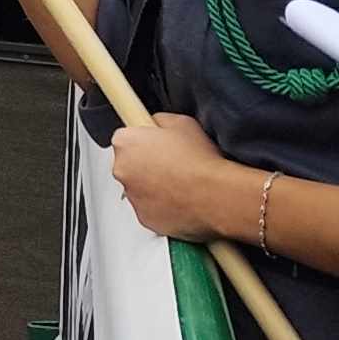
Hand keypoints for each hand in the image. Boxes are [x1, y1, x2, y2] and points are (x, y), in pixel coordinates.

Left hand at [108, 112, 244, 241]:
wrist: (216, 195)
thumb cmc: (201, 161)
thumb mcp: (182, 122)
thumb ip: (160, 120)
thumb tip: (155, 123)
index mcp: (126, 143)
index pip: (125, 138)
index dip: (143, 141)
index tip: (153, 145)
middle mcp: (122, 170)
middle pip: (129, 165)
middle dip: (146, 165)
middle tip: (172, 165)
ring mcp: (132, 196)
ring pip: (139, 189)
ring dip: (153, 187)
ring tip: (180, 184)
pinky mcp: (145, 219)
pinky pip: (150, 210)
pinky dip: (161, 207)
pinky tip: (181, 200)